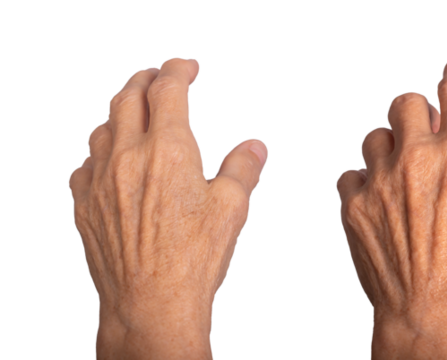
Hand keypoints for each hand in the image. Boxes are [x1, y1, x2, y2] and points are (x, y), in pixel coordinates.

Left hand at [67, 57, 268, 357]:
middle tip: (159, 74)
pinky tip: (112, 159)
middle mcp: (126, 155)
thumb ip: (243, 168)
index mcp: (168, 149)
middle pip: (127, 95)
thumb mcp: (232, 210)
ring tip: (135, 110)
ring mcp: (98, 178)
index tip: (188, 65)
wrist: (148, 304)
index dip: (179, 68)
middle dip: (145, 77)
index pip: (167, 88)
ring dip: (121, 108)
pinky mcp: (82, 203)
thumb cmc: (193, 259)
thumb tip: (254, 145)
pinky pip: (85, 161)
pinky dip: (101, 148)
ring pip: (102, 124)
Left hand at [335, 57, 446, 357]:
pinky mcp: (353, 205)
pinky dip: (363, 181)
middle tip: (426, 132)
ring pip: (374, 135)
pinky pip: (349, 174)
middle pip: (404, 100)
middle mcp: (417, 156)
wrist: (434, 315)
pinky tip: (379, 199)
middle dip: (418, 110)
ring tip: (403, 171)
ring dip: (389, 146)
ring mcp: (381, 179)